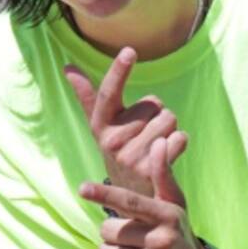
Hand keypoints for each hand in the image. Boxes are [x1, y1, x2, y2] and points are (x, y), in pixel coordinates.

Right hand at [65, 47, 187, 196]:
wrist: (131, 198)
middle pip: (154, 104)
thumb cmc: (121, 150)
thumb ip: (87, 95)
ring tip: (154, 148)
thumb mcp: (102, 125)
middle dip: (156, 116)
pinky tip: (166, 156)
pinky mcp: (151, 170)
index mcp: (100, 125)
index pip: (108, 92)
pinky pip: (179, 138)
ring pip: (169, 119)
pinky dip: (179, 143)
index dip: (119, 71)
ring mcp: (130, 157)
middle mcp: (112, 141)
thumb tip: (67, 67)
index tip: (129, 51)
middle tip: (145, 137)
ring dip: (169, 130)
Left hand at [79, 158, 204, 248]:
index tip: (82, 189)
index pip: (130, 202)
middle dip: (112, 234)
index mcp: (167, 215)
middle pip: (109, 229)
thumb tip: (158, 142)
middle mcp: (163, 239)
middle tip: (133, 240)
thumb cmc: (177, 235)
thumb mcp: (173, 205)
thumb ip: (162, 174)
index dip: (104, 194)